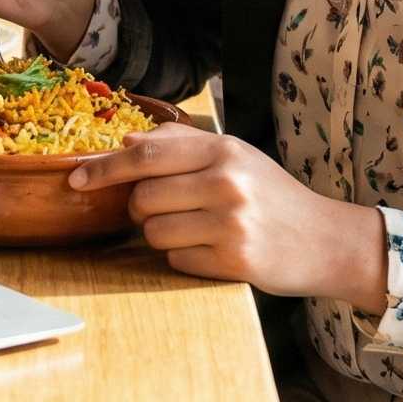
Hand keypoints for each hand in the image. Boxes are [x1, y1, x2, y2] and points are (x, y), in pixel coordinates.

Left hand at [71, 125, 388, 308]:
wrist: (325, 240)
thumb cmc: (273, 196)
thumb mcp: (236, 157)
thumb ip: (182, 145)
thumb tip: (127, 140)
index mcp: (224, 150)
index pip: (146, 156)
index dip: (104, 169)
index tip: (77, 180)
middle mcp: (227, 182)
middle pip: (143, 198)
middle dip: (142, 210)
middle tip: (167, 211)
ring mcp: (231, 222)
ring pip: (155, 233)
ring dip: (163, 237)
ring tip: (196, 231)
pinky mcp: (235, 260)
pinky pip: (176, 261)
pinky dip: (185, 259)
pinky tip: (212, 252)